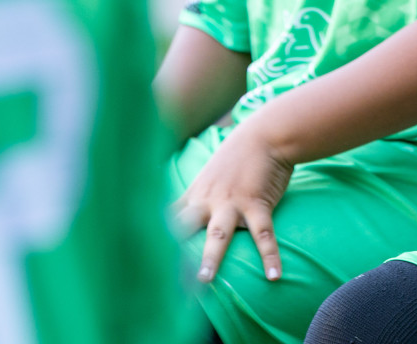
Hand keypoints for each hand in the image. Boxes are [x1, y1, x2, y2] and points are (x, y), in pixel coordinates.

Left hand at [170, 117, 294, 282]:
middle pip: (185, 226)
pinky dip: (270, 255)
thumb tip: (183, 214)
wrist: (266, 135)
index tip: (142, 260)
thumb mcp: (210, 174)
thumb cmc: (238, 156)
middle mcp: (209, 200)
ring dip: (211, 256)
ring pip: (218, 233)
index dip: (156, 238)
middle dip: (172, 248)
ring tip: (205, 279)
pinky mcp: (257, 204)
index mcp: (196, 195)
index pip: (169, 219)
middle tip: (161, 274)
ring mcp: (233, 203)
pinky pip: (264, 234)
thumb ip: (197, 195)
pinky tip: (274, 275)